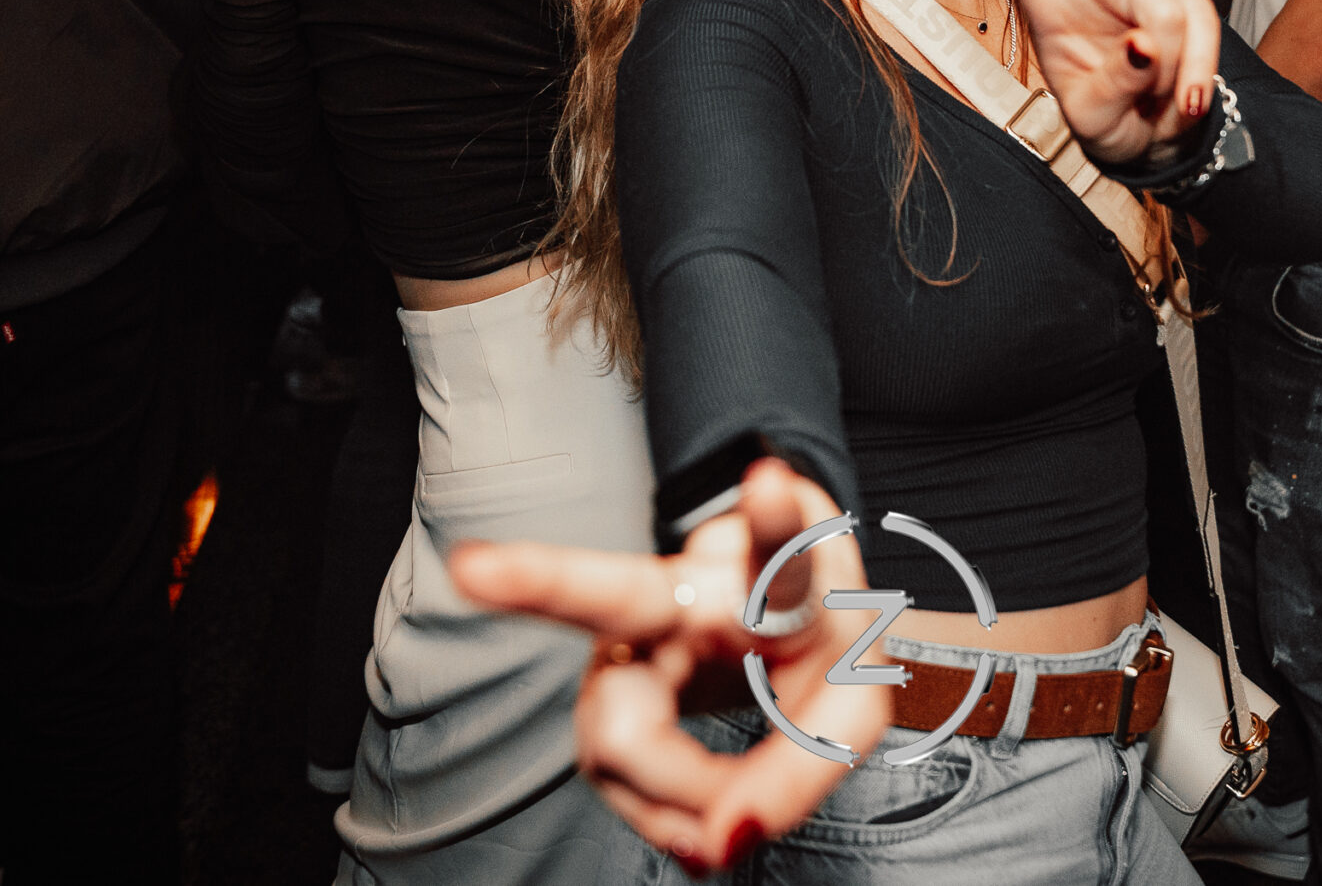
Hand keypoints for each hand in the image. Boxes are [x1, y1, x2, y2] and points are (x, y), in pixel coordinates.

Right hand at [449, 459, 889, 875]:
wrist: (789, 642)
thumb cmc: (818, 653)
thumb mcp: (850, 712)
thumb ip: (798, 774)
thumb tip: (718, 842)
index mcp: (767, 579)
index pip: (772, 550)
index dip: (772, 518)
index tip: (770, 477)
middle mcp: (681, 597)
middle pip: (611, 590)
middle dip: (540, 577)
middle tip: (471, 567)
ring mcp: (625, 650)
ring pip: (624, 743)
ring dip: (688, 801)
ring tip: (733, 818)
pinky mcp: (604, 709)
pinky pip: (627, 787)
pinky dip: (673, 823)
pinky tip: (704, 827)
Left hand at [944, 0, 1221, 167]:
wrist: (1153, 139)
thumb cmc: (1106, 120)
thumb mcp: (1095, 120)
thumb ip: (1114, 84)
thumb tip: (1145, 46)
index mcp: (1047, 0)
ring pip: (1163, 13)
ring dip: (1166, 71)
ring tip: (1153, 103)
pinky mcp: (1185, 0)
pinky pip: (1200, 25)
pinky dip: (1198, 69)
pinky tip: (1185, 101)